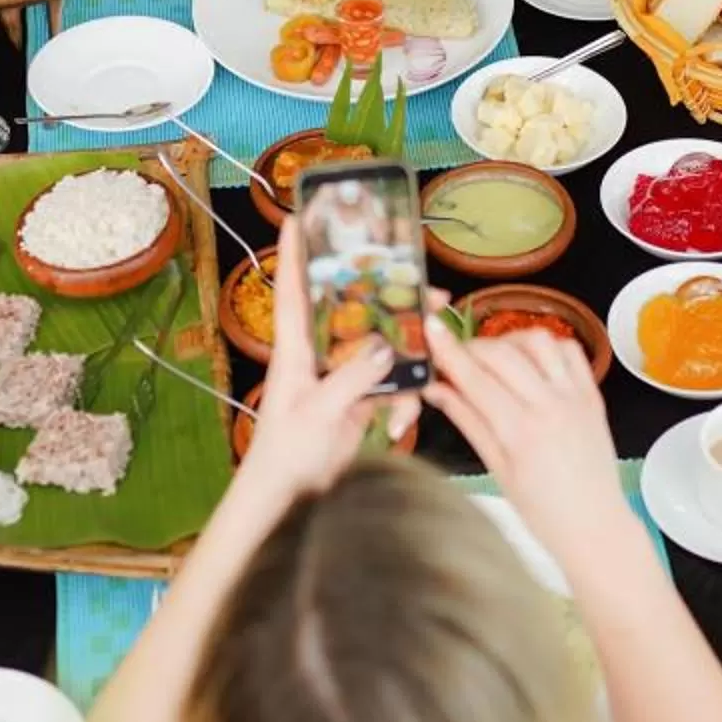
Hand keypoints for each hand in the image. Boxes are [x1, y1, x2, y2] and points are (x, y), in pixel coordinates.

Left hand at [234, 217, 414, 508]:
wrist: (287, 503)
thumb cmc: (285, 457)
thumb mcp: (318, 414)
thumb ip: (352, 379)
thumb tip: (385, 348)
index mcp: (295, 353)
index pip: (292, 293)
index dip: (293, 255)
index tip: (297, 218)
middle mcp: (317, 359)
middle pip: (354, 313)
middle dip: (390, 299)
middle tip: (427, 287)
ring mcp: (339, 380)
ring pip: (380, 349)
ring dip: (407, 353)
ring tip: (436, 349)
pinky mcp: (356, 404)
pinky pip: (388, 387)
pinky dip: (401, 402)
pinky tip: (400, 426)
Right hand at [422, 319, 629, 578]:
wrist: (595, 525)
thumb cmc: (541, 511)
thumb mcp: (496, 469)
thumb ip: (468, 421)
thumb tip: (435, 389)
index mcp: (519, 431)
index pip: (475, 378)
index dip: (448, 350)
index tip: (429, 329)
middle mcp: (549, 406)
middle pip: (501, 354)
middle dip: (471, 347)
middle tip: (456, 356)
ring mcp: (575, 397)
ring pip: (538, 341)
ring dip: (509, 341)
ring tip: (494, 358)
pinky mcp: (593, 395)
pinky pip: (570, 351)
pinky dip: (546, 346)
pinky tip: (531, 361)